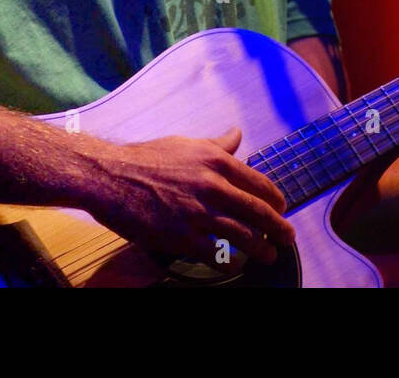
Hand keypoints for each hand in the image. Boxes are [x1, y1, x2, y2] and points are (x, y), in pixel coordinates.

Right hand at [82, 128, 294, 265]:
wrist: (110, 176)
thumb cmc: (148, 158)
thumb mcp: (187, 145)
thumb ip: (217, 145)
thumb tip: (237, 135)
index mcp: (217, 162)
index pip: (259, 183)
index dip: (276, 200)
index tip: (281, 208)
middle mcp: (213, 186)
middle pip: (258, 212)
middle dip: (279, 227)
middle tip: (288, 237)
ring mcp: (198, 213)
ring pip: (243, 236)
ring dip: (261, 249)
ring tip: (269, 255)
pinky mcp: (181, 237)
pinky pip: (215, 254)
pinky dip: (228, 261)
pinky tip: (234, 264)